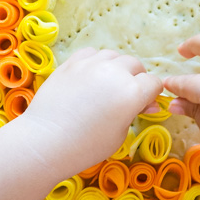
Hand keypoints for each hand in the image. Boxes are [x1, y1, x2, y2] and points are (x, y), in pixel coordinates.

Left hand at [18, 48, 162, 181]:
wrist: (46, 140)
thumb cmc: (86, 146)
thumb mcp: (119, 135)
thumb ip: (134, 113)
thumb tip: (149, 104)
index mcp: (132, 92)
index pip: (153, 83)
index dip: (151, 93)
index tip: (145, 103)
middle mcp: (115, 72)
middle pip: (135, 64)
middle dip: (136, 78)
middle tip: (126, 95)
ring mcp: (92, 64)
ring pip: (113, 55)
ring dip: (116, 67)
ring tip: (107, 83)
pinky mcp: (72, 62)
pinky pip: (91, 52)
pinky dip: (95, 61)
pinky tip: (90, 74)